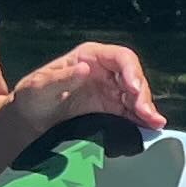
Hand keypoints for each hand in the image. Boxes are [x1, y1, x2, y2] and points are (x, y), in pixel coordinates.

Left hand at [12, 41, 161, 136]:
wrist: (30, 121)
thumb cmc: (32, 97)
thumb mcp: (39, 86)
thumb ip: (61, 78)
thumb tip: (86, 69)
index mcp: (91, 57)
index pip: (121, 58)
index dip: (131, 71)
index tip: (133, 89)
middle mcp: (105, 71)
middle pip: (134, 78)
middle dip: (142, 95)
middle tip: (146, 114)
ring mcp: (111, 91)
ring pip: (137, 96)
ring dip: (146, 109)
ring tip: (154, 124)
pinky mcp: (112, 111)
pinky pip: (132, 114)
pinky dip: (142, 121)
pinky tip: (149, 129)